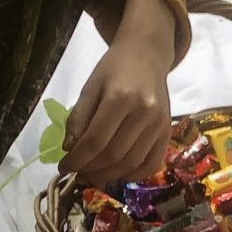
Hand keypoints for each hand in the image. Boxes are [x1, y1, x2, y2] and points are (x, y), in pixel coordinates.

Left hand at [67, 0, 176, 182]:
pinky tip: (117, 174)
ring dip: (108, 175)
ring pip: (131, 163)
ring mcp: (159, 124)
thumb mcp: (90, 87)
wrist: (147, 56)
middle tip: (77, 172)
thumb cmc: (114, 69)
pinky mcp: (167, 132)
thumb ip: (78, 117)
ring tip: (92, 174)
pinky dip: (133, 176)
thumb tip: (70, 149)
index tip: (64, 167)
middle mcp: (144, 113)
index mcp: (120, 98)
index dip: (77, 160)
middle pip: (113, 155)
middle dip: (90, 169)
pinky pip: (151, 164)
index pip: (95, 140)